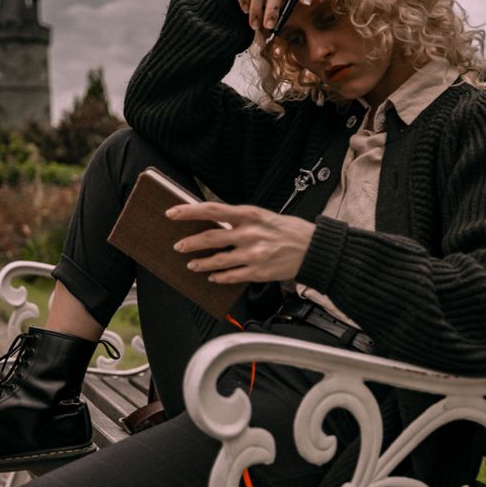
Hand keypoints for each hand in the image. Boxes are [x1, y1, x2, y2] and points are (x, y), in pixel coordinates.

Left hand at [167, 201, 315, 283]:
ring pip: (218, 261)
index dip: (188, 212)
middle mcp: (249, 233)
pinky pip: (232, 277)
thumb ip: (240, 219)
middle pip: (210, 237)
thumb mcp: (264, 216)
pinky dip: (219, 277)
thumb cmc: (289, 230)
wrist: (314, 248)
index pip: (212, 210)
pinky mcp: (259, 272)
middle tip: (178, 246)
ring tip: (192, 265)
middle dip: (189, 243)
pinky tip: (212, 277)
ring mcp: (254, 254)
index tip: (171, 213)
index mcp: (249, 214)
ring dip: (201, 263)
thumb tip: (214, 222)